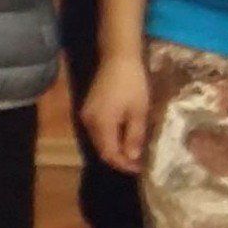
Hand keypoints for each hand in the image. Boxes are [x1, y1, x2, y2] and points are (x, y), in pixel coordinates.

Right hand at [80, 51, 150, 175]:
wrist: (118, 58)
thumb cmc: (132, 84)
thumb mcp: (139, 111)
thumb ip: (134, 136)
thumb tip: (132, 157)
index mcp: (101, 124)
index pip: (110, 154)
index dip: (124, 164)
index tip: (141, 169)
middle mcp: (89, 122)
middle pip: (102, 149)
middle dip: (119, 158)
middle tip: (138, 163)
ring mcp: (86, 114)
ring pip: (99, 140)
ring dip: (115, 148)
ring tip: (133, 151)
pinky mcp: (89, 108)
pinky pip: (98, 130)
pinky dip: (110, 137)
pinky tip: (123, 135)